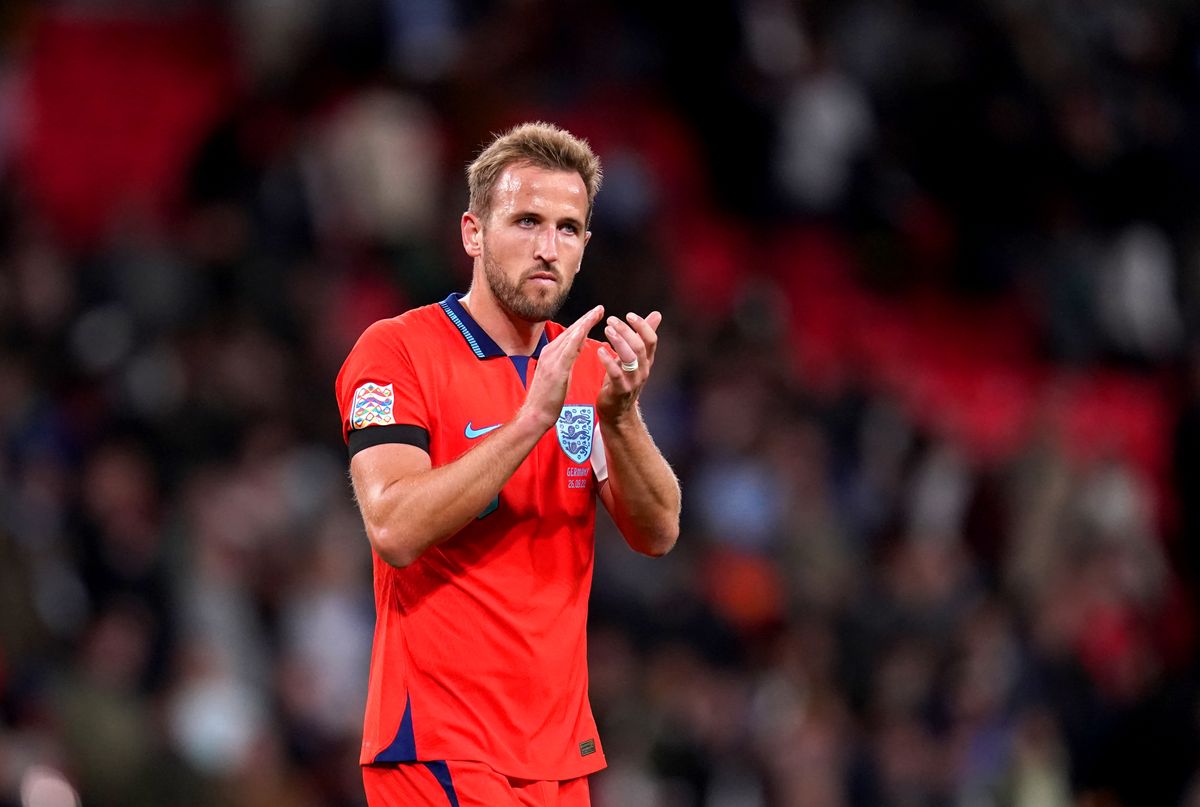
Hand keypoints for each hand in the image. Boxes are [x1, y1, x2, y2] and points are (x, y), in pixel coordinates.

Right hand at [521, 305, 604, 430]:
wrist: (536, 414)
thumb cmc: (548, 398)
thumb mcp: (560, 373)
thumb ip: (568, 358)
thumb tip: (579, 346)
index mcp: (550, 354)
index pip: (570, 334)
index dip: (583, 323)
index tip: (595, 313)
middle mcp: (549, 353)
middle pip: (570, 331)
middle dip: (586, 318)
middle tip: (600, 308)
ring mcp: (551, 360)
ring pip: (570, 337)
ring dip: (584, 323)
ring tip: (597, 313)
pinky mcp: (555, 369)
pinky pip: (568, 350)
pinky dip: (576, 338)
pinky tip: (585, 329)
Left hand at [597, 311, 661, 423]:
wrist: (617, 412)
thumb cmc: (623, 380)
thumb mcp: (634, 357)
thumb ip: (642, 336)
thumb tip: (657, 315)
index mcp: (646, 361)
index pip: (651, 340)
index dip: (643, 326)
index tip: (629, 315)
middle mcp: (643, 370)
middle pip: (640, 346)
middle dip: (626, 331)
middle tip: (611, 320)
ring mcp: (633, 381)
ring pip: (630, 358)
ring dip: (618, 342)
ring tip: (607, 330)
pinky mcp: (620, 390)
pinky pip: (616, 373)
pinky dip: (608, 360)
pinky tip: (599, 350)